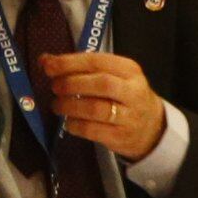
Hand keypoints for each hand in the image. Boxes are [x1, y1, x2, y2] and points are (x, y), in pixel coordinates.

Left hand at [38, 49, 167, 161]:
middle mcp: (133, 91)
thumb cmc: (123, 96)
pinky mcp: (121, 136)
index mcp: (129, 70)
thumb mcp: (110, 76)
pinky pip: (93, 130)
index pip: (97, 62)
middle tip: (54, 87)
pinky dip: (75, 125)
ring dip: (70, 106)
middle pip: (101, 83)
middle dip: (71, 84)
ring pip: (96, 108)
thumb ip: (80, 67)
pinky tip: (68, 122)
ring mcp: (129, 116)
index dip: (70, 63)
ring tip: (57, 105)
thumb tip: (45, 61)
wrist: (152, 128)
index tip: (48, 66)